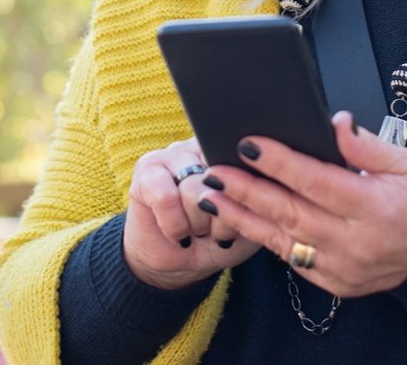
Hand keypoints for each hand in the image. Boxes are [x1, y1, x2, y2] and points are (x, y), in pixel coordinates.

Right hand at [123, 137, 260, 289]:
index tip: (241, 217)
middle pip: (221, 178)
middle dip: (221, 217)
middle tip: (215, 229)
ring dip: (198, 224)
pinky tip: (179, 234)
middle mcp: (203, 144)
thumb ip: (257, 195)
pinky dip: (175, 226)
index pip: (246, 161)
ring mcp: (173, 153)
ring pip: (193, 189)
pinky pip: (166, 198)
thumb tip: (259, 174)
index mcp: (234, 150)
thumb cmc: (221, 238)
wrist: (181, 263)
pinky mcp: (146, 170)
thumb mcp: (250, 221)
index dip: (245, 198)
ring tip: (198, 230)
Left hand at [194, 112, 406, 297]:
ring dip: (244, 216)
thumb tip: (335, 122)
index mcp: (376, 208)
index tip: (249, 144)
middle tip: (214, 169)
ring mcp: (344, 268)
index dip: (280, 162)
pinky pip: (293, 258)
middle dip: (247, 190)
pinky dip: (266, 237)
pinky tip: (242, 218)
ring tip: (212, 194)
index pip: (316, 181)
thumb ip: (367, 145)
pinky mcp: (336, 282)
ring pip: (283, 240)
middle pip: (291, 213)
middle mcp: (357, 243)